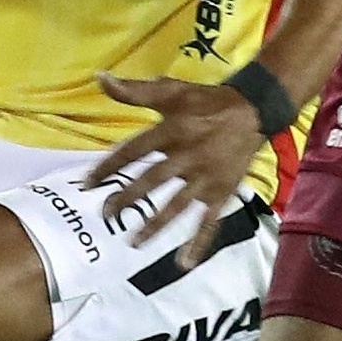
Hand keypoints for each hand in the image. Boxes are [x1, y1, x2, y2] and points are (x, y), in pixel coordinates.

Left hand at [78, 73, 265, 265]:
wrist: (253, 110)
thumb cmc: (206, 101)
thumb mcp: (171, 90)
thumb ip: (134, 90)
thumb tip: (99, 78)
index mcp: (172, 131)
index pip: (133, 151)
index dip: (109, 167)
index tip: (87, 183)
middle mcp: (187, 157)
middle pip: (152, 181)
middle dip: (127, 199)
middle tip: (105, 214)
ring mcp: (205, 178)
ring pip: (177, 206)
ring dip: (155, 225)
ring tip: (133, 242)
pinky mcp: (221, 192)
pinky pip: (209, 221)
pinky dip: (198, 243)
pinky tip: (183, 263)